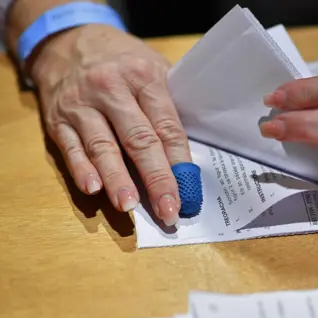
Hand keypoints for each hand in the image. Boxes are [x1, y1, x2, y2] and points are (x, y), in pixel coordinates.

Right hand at [30, 24, 190, 225]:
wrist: (67, 40)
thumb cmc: (122, 60)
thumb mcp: (153, 67)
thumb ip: (170, 105)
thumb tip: (191, 155)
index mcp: (144, 77)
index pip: (166, 126)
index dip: (179, 162)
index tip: (189, 190)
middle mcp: (111, 89)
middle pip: (138, 140)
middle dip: (155, 178)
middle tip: (167, 209)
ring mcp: (82, 104)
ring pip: (102, 146)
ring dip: (116, 179)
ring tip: (129, 206)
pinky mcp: (58, 118)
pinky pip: (70, 147)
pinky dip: (80, 169)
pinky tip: (92, 188)